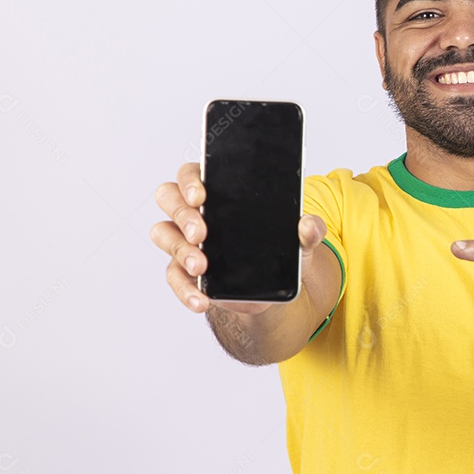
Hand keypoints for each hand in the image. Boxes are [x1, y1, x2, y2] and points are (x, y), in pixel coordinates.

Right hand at [150, 163, 326, 314]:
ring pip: (163, 233)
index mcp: (219, 192)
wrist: (271, 291)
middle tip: (202, 233)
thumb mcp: (299, 242)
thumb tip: (310, 225)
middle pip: (169, 197)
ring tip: (201, 266)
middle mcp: (194, 212)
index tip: (201, 196)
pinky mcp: (184, 271)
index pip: (193, 174)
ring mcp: (185, 240)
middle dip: (183, 214)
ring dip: (180, 249)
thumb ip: (308, 231)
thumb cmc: (277, 251)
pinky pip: (173, 275)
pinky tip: (201, 298)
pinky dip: (185, 288)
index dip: (190, 181)